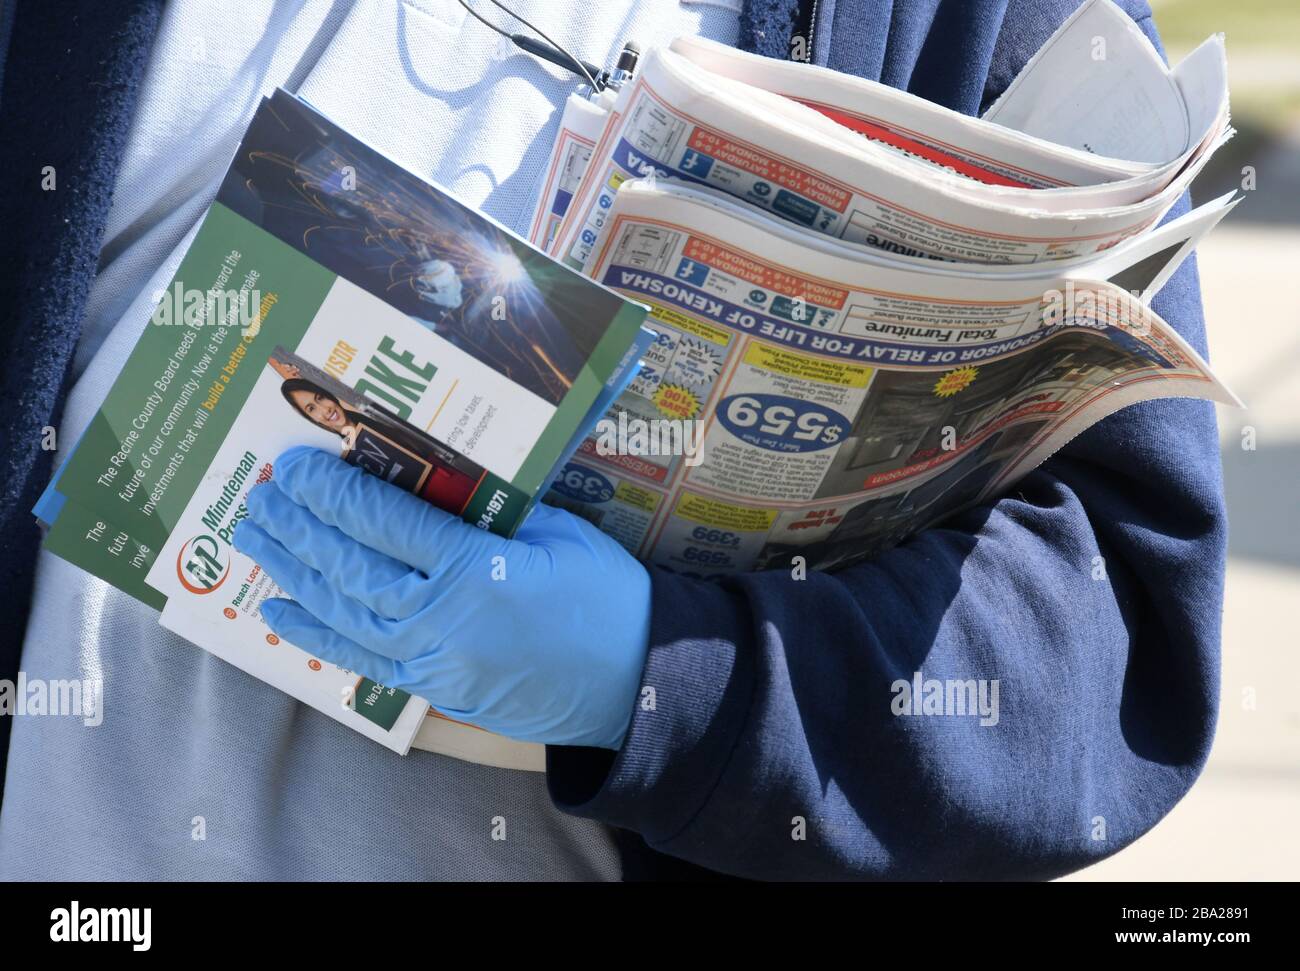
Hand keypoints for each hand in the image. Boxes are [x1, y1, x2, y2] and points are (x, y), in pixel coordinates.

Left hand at [232, 446, 650, 748]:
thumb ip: (492, 508)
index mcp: (476, 571)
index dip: (334, 492)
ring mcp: (434, 661)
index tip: (298, 465)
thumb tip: (432, 482)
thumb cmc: (606, 598)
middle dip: (300, 527)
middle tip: (260, 495)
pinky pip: (362, 661)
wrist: (635, 682)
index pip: (384, 523)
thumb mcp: (558, 530)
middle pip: (351, 566)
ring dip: (294, 572)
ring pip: (345, 612)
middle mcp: (442, 619)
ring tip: (255, 540)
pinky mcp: (436, 688)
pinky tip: (279, 611)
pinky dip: (317, 636)